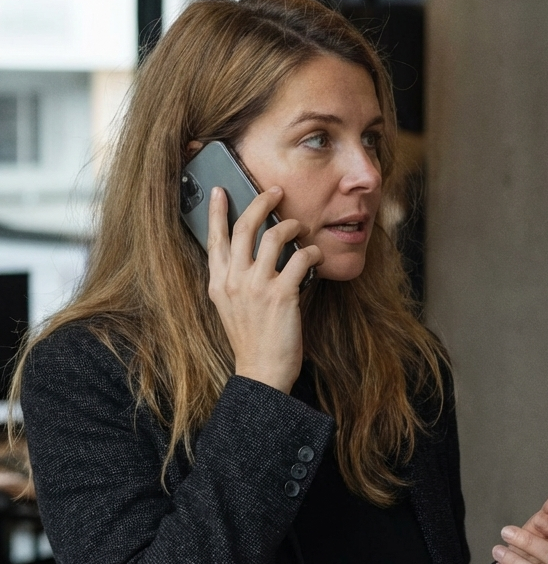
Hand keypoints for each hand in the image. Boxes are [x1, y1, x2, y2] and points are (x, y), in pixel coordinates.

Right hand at [206, 186, 322, 393]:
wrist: (261, 372)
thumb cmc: (252, 340)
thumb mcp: (231, 307)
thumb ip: (236, 280)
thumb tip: (253, 254)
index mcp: (218, 283)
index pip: (215, 239)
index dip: (218, 212)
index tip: (222, 191)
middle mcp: (234, 280)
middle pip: (244, 227)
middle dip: (261, 202)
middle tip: (275, 192)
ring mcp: (257, 287)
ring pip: (275, 236)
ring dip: (292, 226)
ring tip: (301, 227)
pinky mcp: (282, 295)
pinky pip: (300, 258)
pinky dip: (311, 252)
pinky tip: (316, 255)